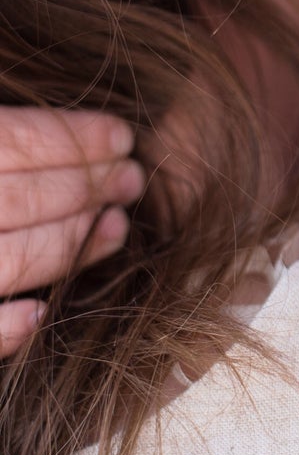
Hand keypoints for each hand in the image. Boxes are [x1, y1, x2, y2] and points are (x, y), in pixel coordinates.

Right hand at [0, 108, 142, 354]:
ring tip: (115, 228)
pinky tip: (41, 313)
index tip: (122, 137)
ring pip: (6, 261)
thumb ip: (11, 131)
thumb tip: (74, 126)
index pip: (13, 141)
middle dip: (83, 187)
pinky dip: (5, 328)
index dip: (71, 138)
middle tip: (130, 181)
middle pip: (16, 200)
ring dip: (68, 245)